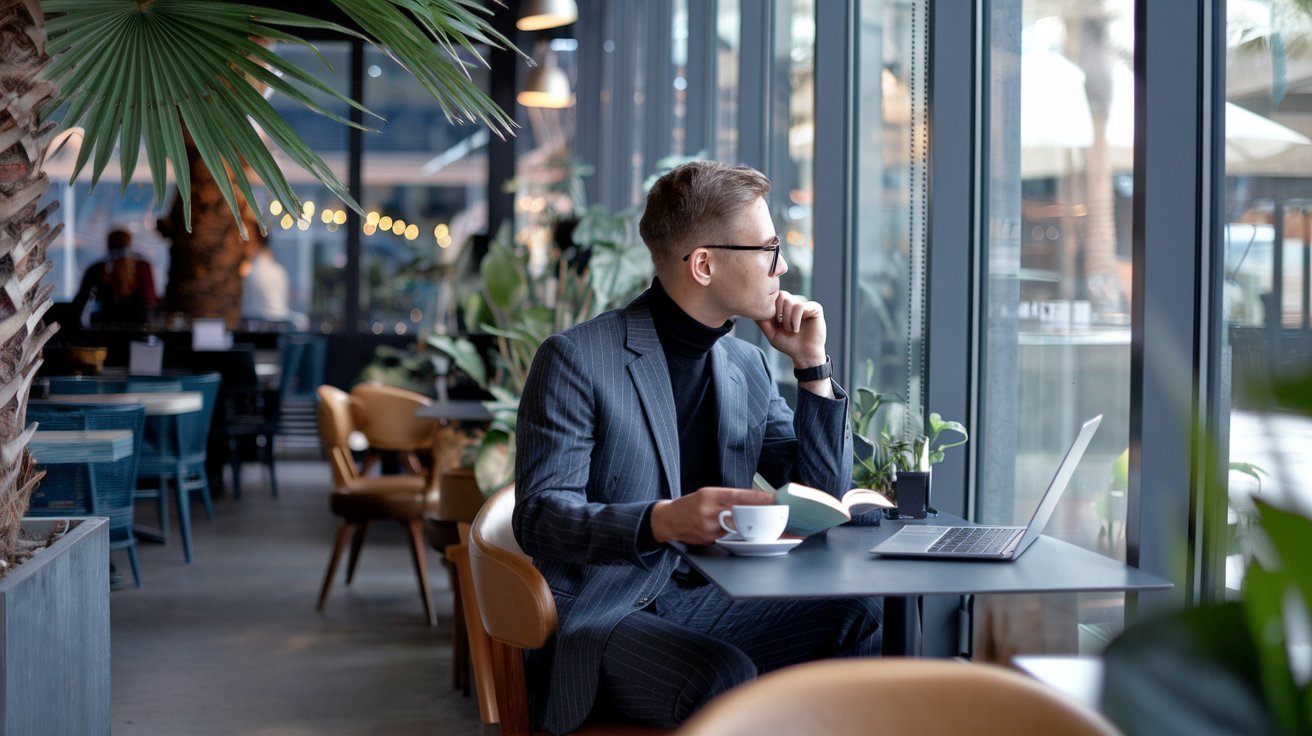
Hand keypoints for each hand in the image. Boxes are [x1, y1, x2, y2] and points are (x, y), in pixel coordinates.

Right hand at [650, 487, 775, 545]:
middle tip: (776, 519)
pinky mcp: (708, 540)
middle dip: (759, 517)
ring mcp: (708, 528)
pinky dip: (736, 536)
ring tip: (762, 529)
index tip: (775, 499)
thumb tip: (754, 500)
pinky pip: (728, 538)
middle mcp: (709, 511)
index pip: (739, 495)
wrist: (668, 520)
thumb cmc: (690, 505)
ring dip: (750, 529)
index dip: (759, 498)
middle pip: (741, 514)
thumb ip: (728, 497)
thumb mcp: (707, 494)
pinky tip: (741, 536)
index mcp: (710, 495)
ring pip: (737, 529)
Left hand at [754, 290, 826, 370]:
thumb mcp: (771, 333)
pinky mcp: (815, 308)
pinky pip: (801, 306)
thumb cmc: (788, 345)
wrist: (804, 354)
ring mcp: (805, 305)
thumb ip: (762, 321)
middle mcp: (794, 303)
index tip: (774, 323)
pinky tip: (796, 329)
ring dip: (788, 319)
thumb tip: (752, 309)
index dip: (772, 308)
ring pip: (791, 301)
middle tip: (782, 326)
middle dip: (779, 313)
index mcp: (784, 307)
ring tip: (791, 330)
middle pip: (782, 295)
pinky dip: (796, 319)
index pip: (774, 296)